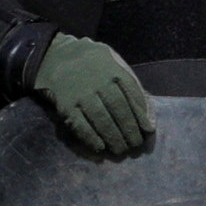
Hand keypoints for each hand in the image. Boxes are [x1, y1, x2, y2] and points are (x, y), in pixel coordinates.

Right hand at [30, 32, 154, 159]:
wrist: (58, 56)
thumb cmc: (94, 65)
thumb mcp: (115, 64)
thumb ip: (131, 86)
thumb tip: (147, 115)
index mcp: (115, 72)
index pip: (133, 97)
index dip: (142, 116)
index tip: (148, 132)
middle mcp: (99, 83)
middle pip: (119, 111)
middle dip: (129, 130)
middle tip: (134, 145)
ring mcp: (82, 94)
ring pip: (101, 120)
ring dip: (113, 137)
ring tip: (120, 149)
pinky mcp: (66, 105)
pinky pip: (80, 124)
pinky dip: (90, 137)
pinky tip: (100, 147)